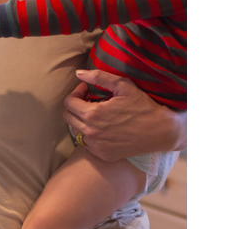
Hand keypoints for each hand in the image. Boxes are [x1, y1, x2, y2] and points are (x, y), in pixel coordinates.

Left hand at [63, 70, 185, 161]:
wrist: (160, 131)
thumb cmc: (143, 106)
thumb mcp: (123, 86)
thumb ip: (98, 77)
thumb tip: (78, 73)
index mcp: (92, 114)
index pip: (68, 103)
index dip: (76, 93)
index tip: (86, 90)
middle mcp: (90, 132)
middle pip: (68, 117)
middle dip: (75, 106)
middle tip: (89, 101)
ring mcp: (96, 146)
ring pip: (76, 131)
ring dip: (81, 121)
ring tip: (96, 115)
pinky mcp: (102, 155)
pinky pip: (87, 144)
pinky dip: (90, 135)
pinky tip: (103, 128)